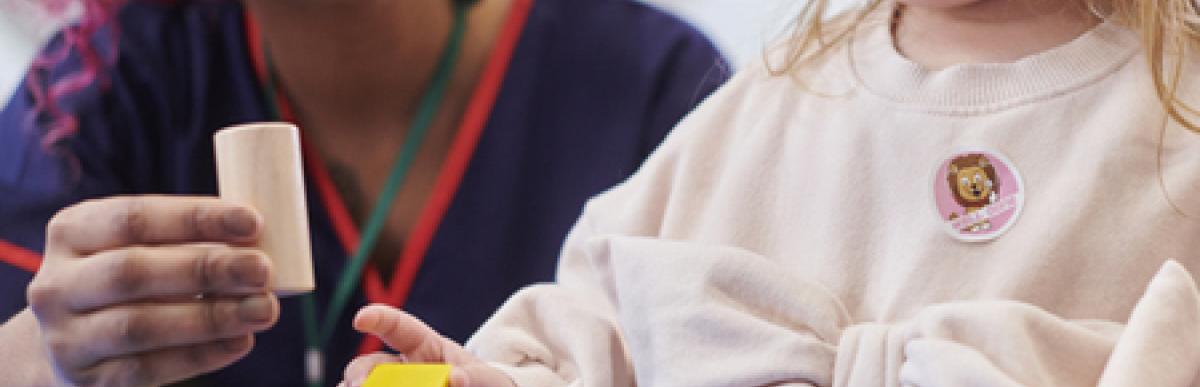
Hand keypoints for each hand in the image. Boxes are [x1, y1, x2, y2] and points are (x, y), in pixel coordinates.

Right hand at [26, 196, 279, 386]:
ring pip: (140, 326)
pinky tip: (241, 341)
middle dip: (205, 269)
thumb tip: (258, 240)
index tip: (252, 220)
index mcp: (72, 231)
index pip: (134, 217)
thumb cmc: (128, 281)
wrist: (72, 342)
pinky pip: (148, 369)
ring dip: (211, 317)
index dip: (195, 217)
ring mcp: (66, 336)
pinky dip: (201, 354)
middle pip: (133, 272)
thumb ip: (186, 240)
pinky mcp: (87, 379)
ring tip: (263, 309)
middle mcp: (57, 283)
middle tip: (263, 270)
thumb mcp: (140, 247)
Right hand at [340, 305, 514, 386]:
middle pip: (369, 366)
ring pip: (362, 386)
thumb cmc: (484, 383)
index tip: (361, 319)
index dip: (378, 318)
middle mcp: (403, 368)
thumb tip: (456, 379)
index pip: (398, 327)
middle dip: (360, 375)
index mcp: (424, 346)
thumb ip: (474, 377)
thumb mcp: (485, 377)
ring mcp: (395, 386)